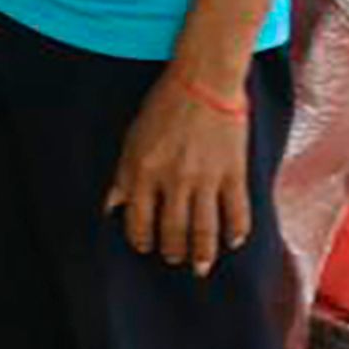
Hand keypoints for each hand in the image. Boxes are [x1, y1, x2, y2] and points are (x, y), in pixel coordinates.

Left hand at [104, 72, 252, 274]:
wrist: (204, 83)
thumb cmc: (163, 108)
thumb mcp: (132, 140)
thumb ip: (124, 177)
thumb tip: (111, 208)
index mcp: (143, 173)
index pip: (139, 221)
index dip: (140, 239)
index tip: (144, 247)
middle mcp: (173, 181)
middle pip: (173, 231)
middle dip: (172, 251)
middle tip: (173, 259)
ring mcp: (206, 179)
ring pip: (204, 230)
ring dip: (201, 254)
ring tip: (199, 266)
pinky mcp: (234, 173)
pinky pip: (237, 213)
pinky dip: (236, 232)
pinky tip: (232, 243)